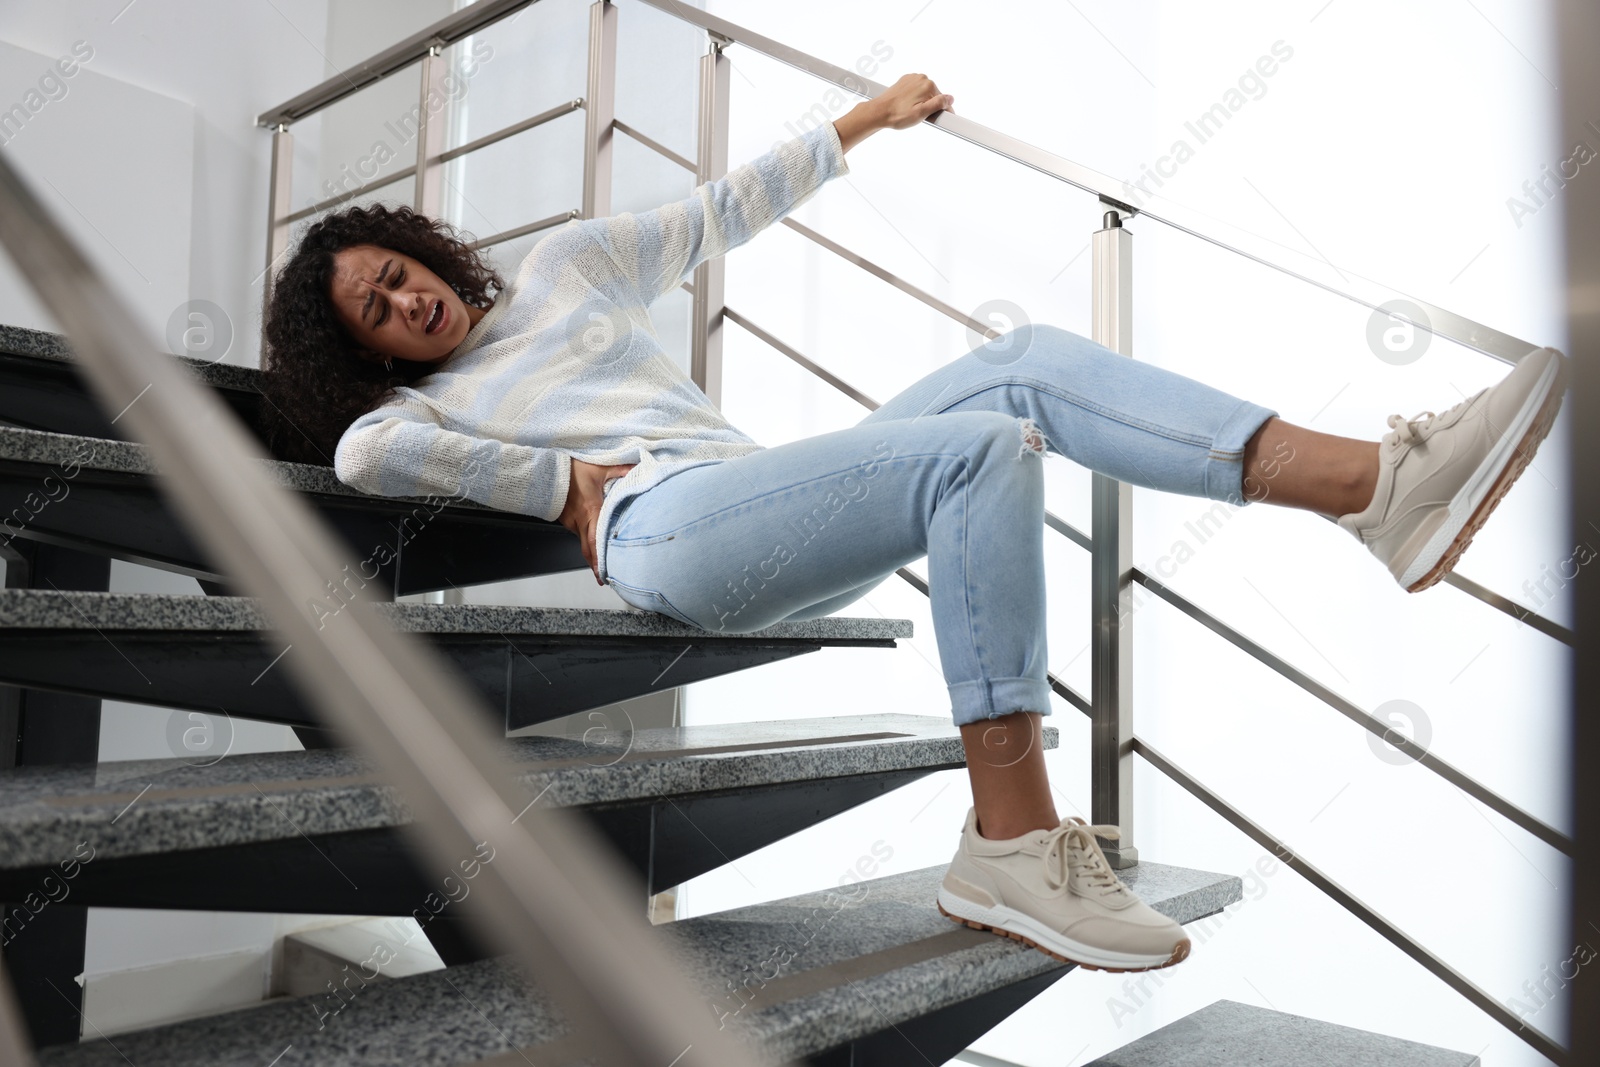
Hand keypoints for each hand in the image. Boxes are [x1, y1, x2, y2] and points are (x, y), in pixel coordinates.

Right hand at [558, 457, 636, 583]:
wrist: (547, 469)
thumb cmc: (572, 468)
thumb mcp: (600, 467)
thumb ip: (620, 470)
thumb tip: (638, 470)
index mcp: (590, 509)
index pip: (595, 540)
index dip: (600, 558)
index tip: (604, 573)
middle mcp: (579, 520)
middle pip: (587, 549)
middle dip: (596, 565)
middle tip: (605, 579)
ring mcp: (570, 521)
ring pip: (583, 542)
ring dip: (592, 553)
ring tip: (604, 565)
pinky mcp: (566, 520)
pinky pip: (578, 533)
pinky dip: (587, 541)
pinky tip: (595, 544)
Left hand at [833, 74, 952, 152]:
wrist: (879, 112)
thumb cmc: (898, 115)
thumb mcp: (922, 113)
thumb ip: (938, 104)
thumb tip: (950, 98)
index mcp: (928, 85)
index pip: (943, 100)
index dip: (943, 112)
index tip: (939, 120)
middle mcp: (921, 78)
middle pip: (934, 95)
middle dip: (930, 106)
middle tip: (919, 116)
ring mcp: (912, 78)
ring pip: (925, 93)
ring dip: (922, 102)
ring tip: (911, 111)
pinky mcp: (905, 81)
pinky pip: (916, 90)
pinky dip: (915, 97)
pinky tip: (907, 105)